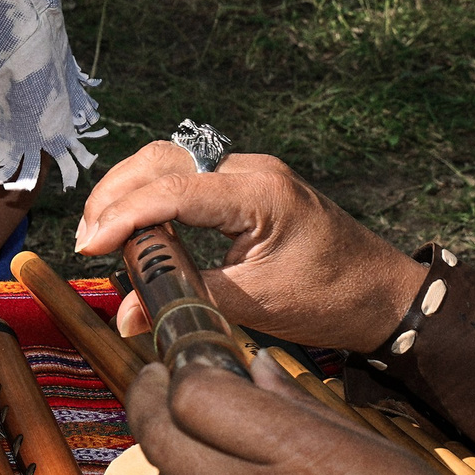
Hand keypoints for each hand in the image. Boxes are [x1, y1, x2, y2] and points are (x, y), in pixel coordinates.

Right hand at [76, 141, 423, 352]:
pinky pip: (186, 175)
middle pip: (161, 159)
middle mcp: (252, 169)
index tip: (90, 248)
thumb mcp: (254, 306)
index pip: (173, 191)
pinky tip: (137, 228)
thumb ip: (186, 300)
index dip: (123, 217)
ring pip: (169, 160)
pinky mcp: (247, 184)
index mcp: (261, 193)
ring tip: (102, 234)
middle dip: (115, 195)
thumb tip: (125, 316)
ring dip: (129, 191)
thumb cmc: (331, 300)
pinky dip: (152, 196)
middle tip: (89, 240)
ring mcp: (250, 172)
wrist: (386, 295)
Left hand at [126, 355, 474, 474]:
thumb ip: (301, 410)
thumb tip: (254, 370)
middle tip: (154, 387)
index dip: (179, 375)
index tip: (180, 365)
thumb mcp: (379, 452)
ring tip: (200, 443)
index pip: (193, 397)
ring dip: (176, 460)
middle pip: (160, 440)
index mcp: (300, 455)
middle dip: (148, 404)